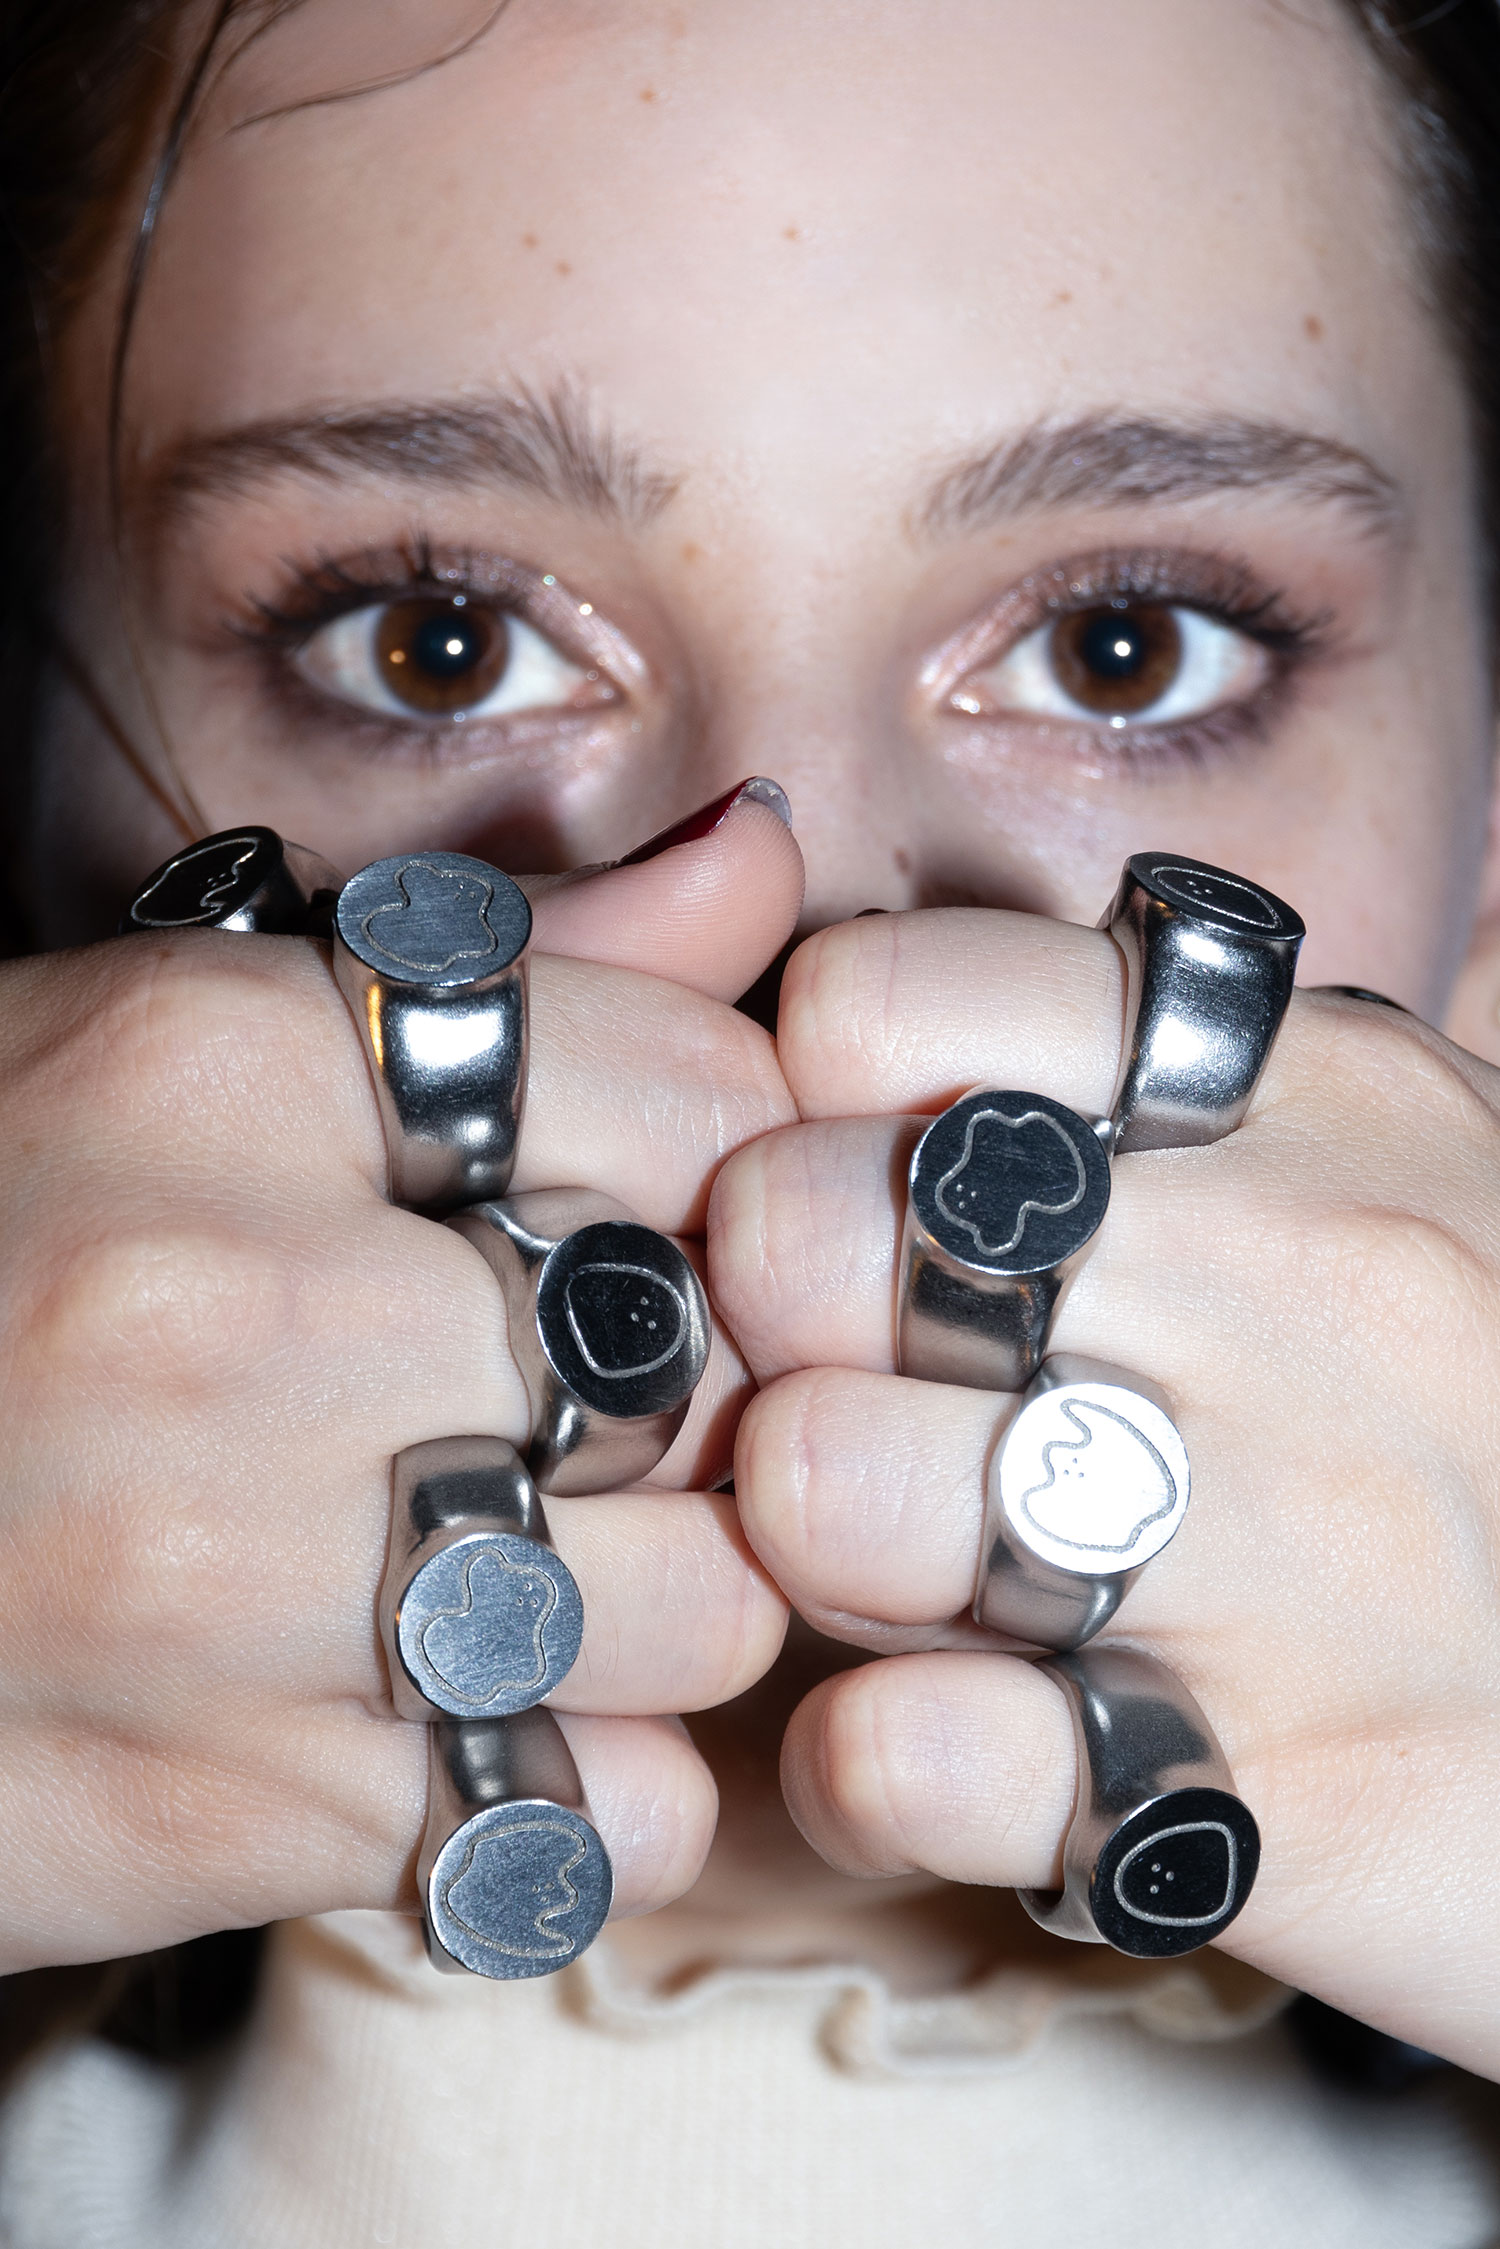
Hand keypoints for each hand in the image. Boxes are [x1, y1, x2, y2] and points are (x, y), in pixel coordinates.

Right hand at [0, 793, 799, 1970]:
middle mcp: (230, 1312)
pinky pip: (610, 1817)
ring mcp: (229, 1582)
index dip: (734, 1160)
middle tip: (619, 1395)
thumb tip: (761, 863)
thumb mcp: (167, 1055)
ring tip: (563, 1561)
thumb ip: (503, 972)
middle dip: (709, 1381)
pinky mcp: (234, 1813)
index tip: (673, 1206)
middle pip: (709, 1353)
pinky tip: (499, 1721)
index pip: (694, 1085)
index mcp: (211, 1068)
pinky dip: (604, 1785)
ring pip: (710, 1604)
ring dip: (682, 1592)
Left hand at [710, 906, 1499, 2077]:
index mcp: (1302, 1095)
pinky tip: (954, 1744)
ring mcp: (1290, 1552)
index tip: (863, 1197)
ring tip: (914, 1572)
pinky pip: (896, 1756)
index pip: (872, 1005)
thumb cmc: (1499, 1398)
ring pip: (817, 1482)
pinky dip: (863, 1763)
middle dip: (770, 1326)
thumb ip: (1131, 1076)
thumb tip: (838, 1036)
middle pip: (799, 1231)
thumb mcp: (1379, 1159)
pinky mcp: (1264, 1803)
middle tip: (860, 1392)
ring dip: (808, 1544)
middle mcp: (1299, 1290)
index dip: (803, 1109)